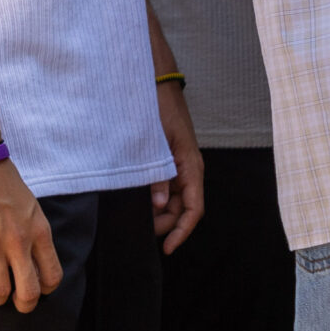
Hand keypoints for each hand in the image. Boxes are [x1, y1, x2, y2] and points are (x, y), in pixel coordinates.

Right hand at [0, 154, 60, 311]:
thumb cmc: (3, 181)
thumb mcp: (31, 207)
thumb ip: (34, 234)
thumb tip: (31, 261)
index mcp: (39, 232)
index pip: (52, 276)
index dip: (45, 290)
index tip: (36, 288)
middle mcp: (19, 242)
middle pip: (29, 292)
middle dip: (24, 304)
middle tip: (16, 301)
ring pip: (0, 291)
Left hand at [152, 80, 205, 252]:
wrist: (154, 82)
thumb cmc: (157, 107)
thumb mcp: (156, 141)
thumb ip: (158, 173)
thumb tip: (159, 205)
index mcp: (191, 166)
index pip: (193, 208)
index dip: (182, 231)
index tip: (167, 247)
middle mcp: (188, 169)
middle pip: (182, 208)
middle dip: (165, 224)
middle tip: (139, 230)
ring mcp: (178, 164)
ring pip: (173, 199)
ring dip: (158, 212)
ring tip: (135, 217)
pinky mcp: (167, 159)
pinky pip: (165, 185)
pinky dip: (154, 197)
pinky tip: (137, 200)